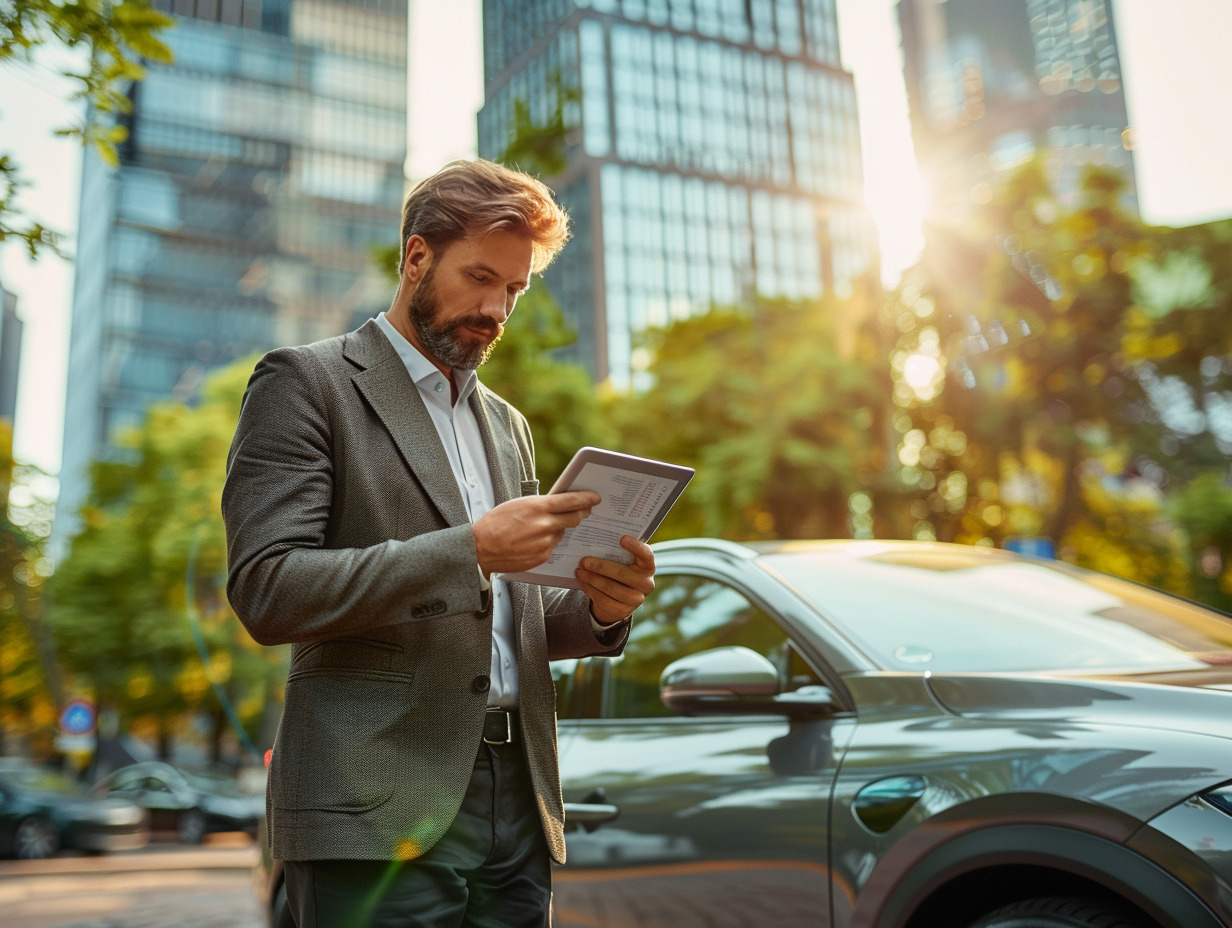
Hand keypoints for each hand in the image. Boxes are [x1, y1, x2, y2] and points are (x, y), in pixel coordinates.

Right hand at [473, 491, 599, 576]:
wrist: (480, 549)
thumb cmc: (495, 523)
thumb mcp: (518, 505)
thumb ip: (541, 506)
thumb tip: (559, 505)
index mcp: (537, 507)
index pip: (571, 501)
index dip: (586, 499)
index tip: (595, 498)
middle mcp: (544, 525)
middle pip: (574, 518)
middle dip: (581, 513)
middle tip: (584, 511)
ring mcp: (545, 543)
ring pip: (561, 533)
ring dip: (558, 529)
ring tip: (540, 528)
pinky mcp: (542, 557)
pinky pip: (552, 546)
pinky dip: (547, 542)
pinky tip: (532, 541)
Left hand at [576, 535, 655, 625]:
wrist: (619, 600)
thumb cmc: (620, 572)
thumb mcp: (623, 562)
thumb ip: (617, 552)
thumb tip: (596, 542)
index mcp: (647, 567)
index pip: (646, 555)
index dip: (636, 546)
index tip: (622, 538)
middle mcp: (646, 584)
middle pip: (622, 573)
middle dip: (600, 566)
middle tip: (584, 561)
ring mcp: (636, 599)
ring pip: (611, 588)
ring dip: (592, 579)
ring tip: (579, 571)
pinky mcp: (623, 611)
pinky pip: (604, 600)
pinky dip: (591, 590)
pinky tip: (583, 582)